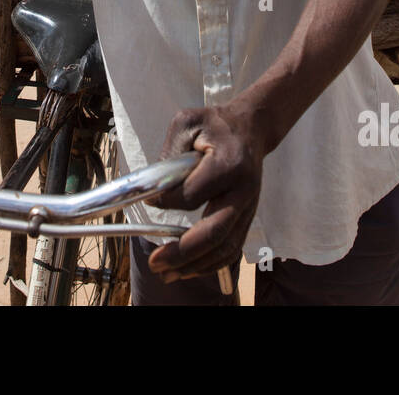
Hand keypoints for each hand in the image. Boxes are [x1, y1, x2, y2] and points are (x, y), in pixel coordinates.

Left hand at [145, 105, 264, 281]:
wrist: (250, 129)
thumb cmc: (214, 125)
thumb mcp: (187, 123)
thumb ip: (170, 155)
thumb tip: (154, 192)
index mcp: (228, 164)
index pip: (192, 194)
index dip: (166, 202)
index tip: (148, 200)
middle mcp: (243, 191)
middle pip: (215, 232)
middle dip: (183, 253)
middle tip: (156, 263)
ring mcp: (249, 207)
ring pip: (225, 247)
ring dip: (195, 266)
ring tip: (167, 274)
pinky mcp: (247, 217)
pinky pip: (230, 248)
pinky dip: (209, 264)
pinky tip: (187, 270)